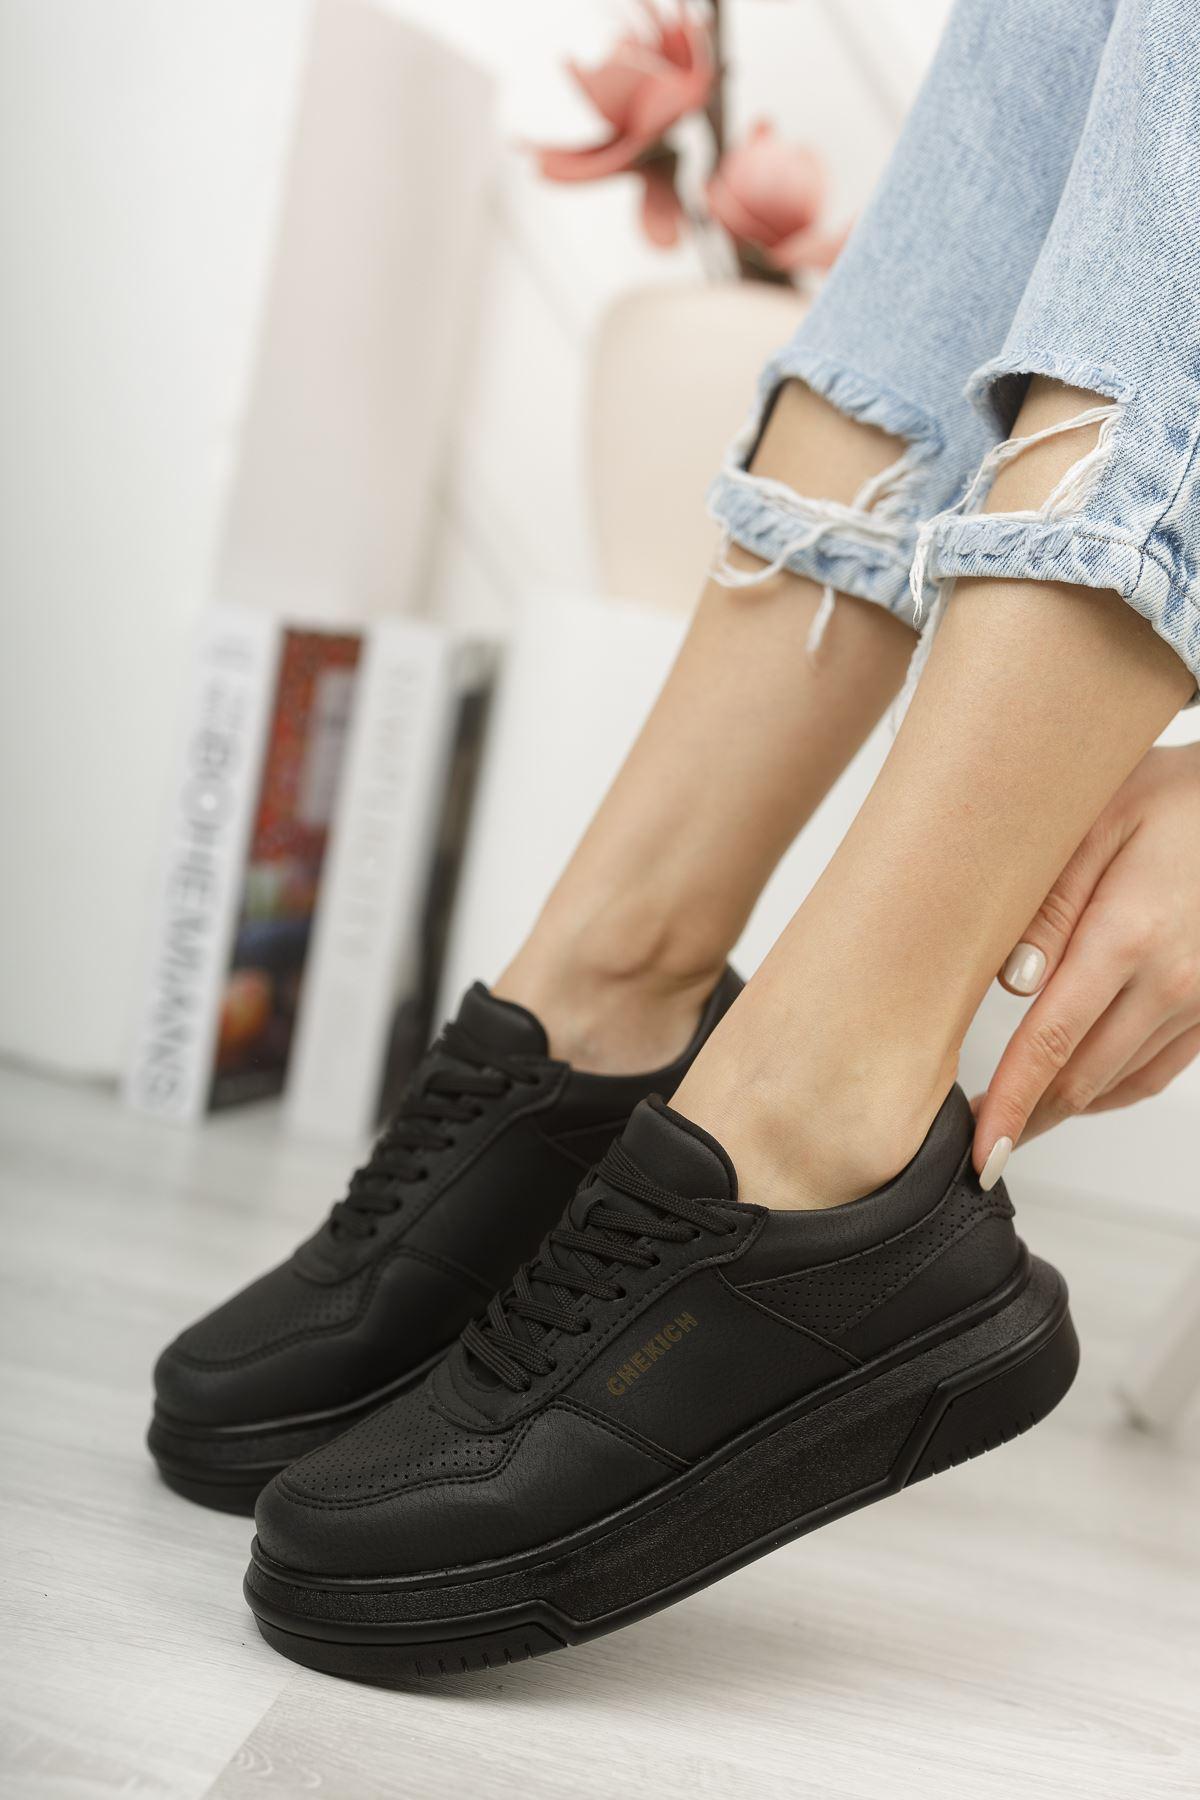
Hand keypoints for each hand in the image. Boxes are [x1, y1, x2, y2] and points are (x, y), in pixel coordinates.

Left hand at [974, 743, 1199, 1176]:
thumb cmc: (1175, 801)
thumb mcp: (1095, 825)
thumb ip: (1046, 905)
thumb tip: (1013, 981)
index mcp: (1128, 937)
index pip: (1051, 1045)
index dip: (1011, 1105)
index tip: (982, 1148)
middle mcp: (1172, 983)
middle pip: (1081, 1080)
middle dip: (1024, 1117)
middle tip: (977, 1133)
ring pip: (1117, 1084)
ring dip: (1062, 1108)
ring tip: (1013, 1115)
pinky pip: (1154, 1072)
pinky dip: (1107, 1090)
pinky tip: (1072, 1089)